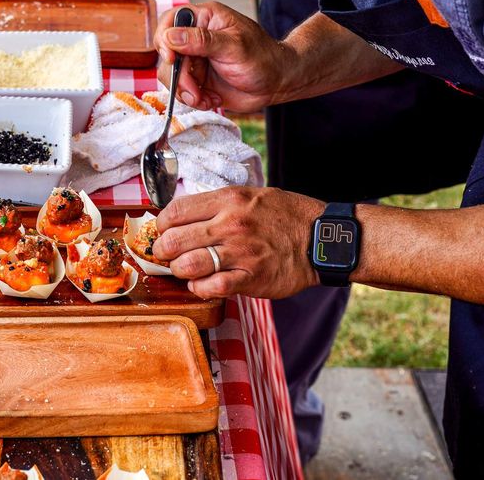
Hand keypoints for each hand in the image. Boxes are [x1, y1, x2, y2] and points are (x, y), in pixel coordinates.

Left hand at [152, 186, 323, 298]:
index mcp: (228, 199)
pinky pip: (211, 287)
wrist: (322, 239)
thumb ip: (217, 204)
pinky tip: (202, 284)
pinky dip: (199, 288)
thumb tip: (182, 216)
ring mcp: (241, 252)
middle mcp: (230, 224)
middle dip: (163, 252)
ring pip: (187, 266)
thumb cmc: (285, 216)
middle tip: (168, 255)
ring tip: (185, 270)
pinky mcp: (251, 278)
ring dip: (179, 271)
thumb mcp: (250, 195)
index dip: (161, 225)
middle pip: (173, 240)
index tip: (164, 232)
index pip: (174, 212)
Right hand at [155, 2, 291, 112]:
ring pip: (171, 75)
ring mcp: (195, 60)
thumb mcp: (234, 46)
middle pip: (167, 54)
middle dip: (178, 77)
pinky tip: (212, 99)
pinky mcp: (197, 80)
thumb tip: (170, 36)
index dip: (164, 40)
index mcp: (205, 19)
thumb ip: (201, 40)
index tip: (172, 60)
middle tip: (195, 90)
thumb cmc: (262, 58)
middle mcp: (195, 38)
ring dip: (185, 92)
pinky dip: (193, 100)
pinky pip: (181, 90)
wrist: (276, 84)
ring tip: (206, 98)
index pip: (170, 21)